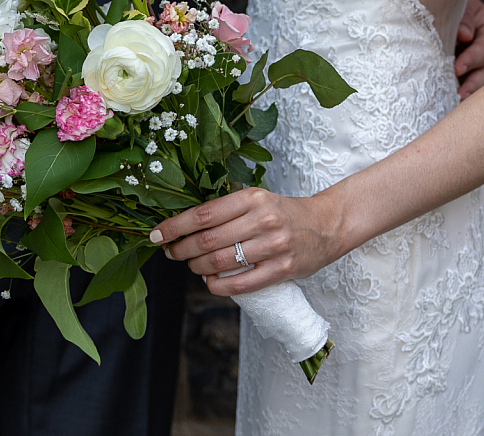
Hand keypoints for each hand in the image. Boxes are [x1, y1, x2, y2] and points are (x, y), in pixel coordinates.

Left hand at [151, 187, 340, 296]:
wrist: (327, 225)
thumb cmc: (284, 212)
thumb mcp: (257, 198)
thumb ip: (226, 208)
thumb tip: (184, 225)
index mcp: (253, 198)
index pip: (203, 214)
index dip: (174, 227)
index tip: (156, 235)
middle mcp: (263, 220)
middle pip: (207, 240)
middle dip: (181, 249)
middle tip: (172, 252)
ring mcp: (274, 246)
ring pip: (220, 262)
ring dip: (197, 268)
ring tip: (192, 265)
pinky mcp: (283, 270)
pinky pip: (240, 284)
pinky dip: (218, 285)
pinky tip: (211, 282)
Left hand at [455, 0, 483, 99]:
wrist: (450, 8)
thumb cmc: (456, 7)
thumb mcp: (461, 6)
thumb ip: (463, 18)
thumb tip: (465, 35)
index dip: (473, 59)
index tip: (457, 69)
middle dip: (474, 82)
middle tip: (460, 94)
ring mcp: (483, 63)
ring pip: (482, 80)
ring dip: (470, 91)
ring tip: (456, 100)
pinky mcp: (471, 72)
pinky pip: (471, 85)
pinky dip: (464, 92)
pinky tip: (452, 100)